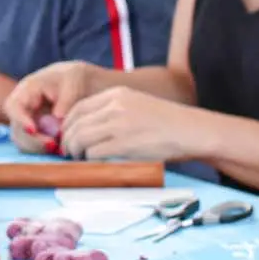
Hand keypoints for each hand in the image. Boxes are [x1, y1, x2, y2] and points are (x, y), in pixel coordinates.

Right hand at [4, 62, 101, 151]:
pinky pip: (35, 146)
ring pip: (24, 142)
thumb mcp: (73, 82)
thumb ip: (66, 99)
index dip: (19, 120)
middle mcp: (23, 108)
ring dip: (39, 148)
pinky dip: (46, 150)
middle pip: (17, 130)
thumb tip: (58, 117)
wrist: (79, 84)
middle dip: (33, 141)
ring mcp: (28, 122)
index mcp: (26, 90)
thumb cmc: (73, 78)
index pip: (13, 106)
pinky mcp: (37, 134)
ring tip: (60, 149)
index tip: (33, 130)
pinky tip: (61, 149)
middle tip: (53, 145)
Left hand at [61, 86, 204, 161]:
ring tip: (80, 160)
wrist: (191, 131)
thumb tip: (87, 128)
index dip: (67, 124)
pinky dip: (89, 161)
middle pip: (76, 124)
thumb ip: (113, 111)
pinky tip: (95, 165)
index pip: (78, 108)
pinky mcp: (124, 144)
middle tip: (69, 152)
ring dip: (76, 152)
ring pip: (81, 139)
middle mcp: (115, 106)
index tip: (67, 136)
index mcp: (117, 94)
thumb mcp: (136, 105)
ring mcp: (119, 124)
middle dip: (68, 140)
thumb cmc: (166, 123)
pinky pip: (94, 153)